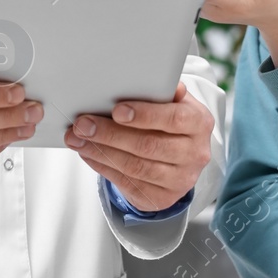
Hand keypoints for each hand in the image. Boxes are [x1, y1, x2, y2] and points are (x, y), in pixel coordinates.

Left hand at [65, 81, 213, 213]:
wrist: (181, 159)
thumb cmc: (172, 122)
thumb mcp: (174, 103)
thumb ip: (162, 92)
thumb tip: (147, 80)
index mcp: (200, 123)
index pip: (174, 119)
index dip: (145, 115)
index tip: (117, 110)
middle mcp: (195, 154)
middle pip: (149, 145)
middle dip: (111, 134)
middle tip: (83, 124)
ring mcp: (180, 180)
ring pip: (135, 167)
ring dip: (101, 152)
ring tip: (77, 139)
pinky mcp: (162, 198)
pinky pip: (128, 183)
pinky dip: (103, 167)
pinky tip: (88, 153)